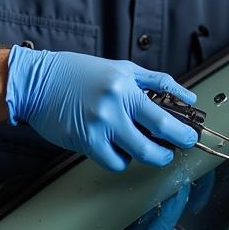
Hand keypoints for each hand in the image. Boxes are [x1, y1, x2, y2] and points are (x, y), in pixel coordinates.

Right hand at [5, 47, 197, 171]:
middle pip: (153, 145)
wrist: (39, 80)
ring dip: (143, 155)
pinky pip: (113, 161)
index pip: (163, 118)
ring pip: (134, 157)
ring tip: (139, 144)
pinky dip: (119, 157)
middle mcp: (113, 108)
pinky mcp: (84, 142)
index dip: (182, 134)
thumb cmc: (79, 72)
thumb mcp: (122, 68)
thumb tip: (186, 96)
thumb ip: (156, 82)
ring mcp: (98, 127)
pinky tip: (115, 145)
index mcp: (126, 88)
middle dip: (167, 153)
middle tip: (170, 151)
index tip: (190, 138)